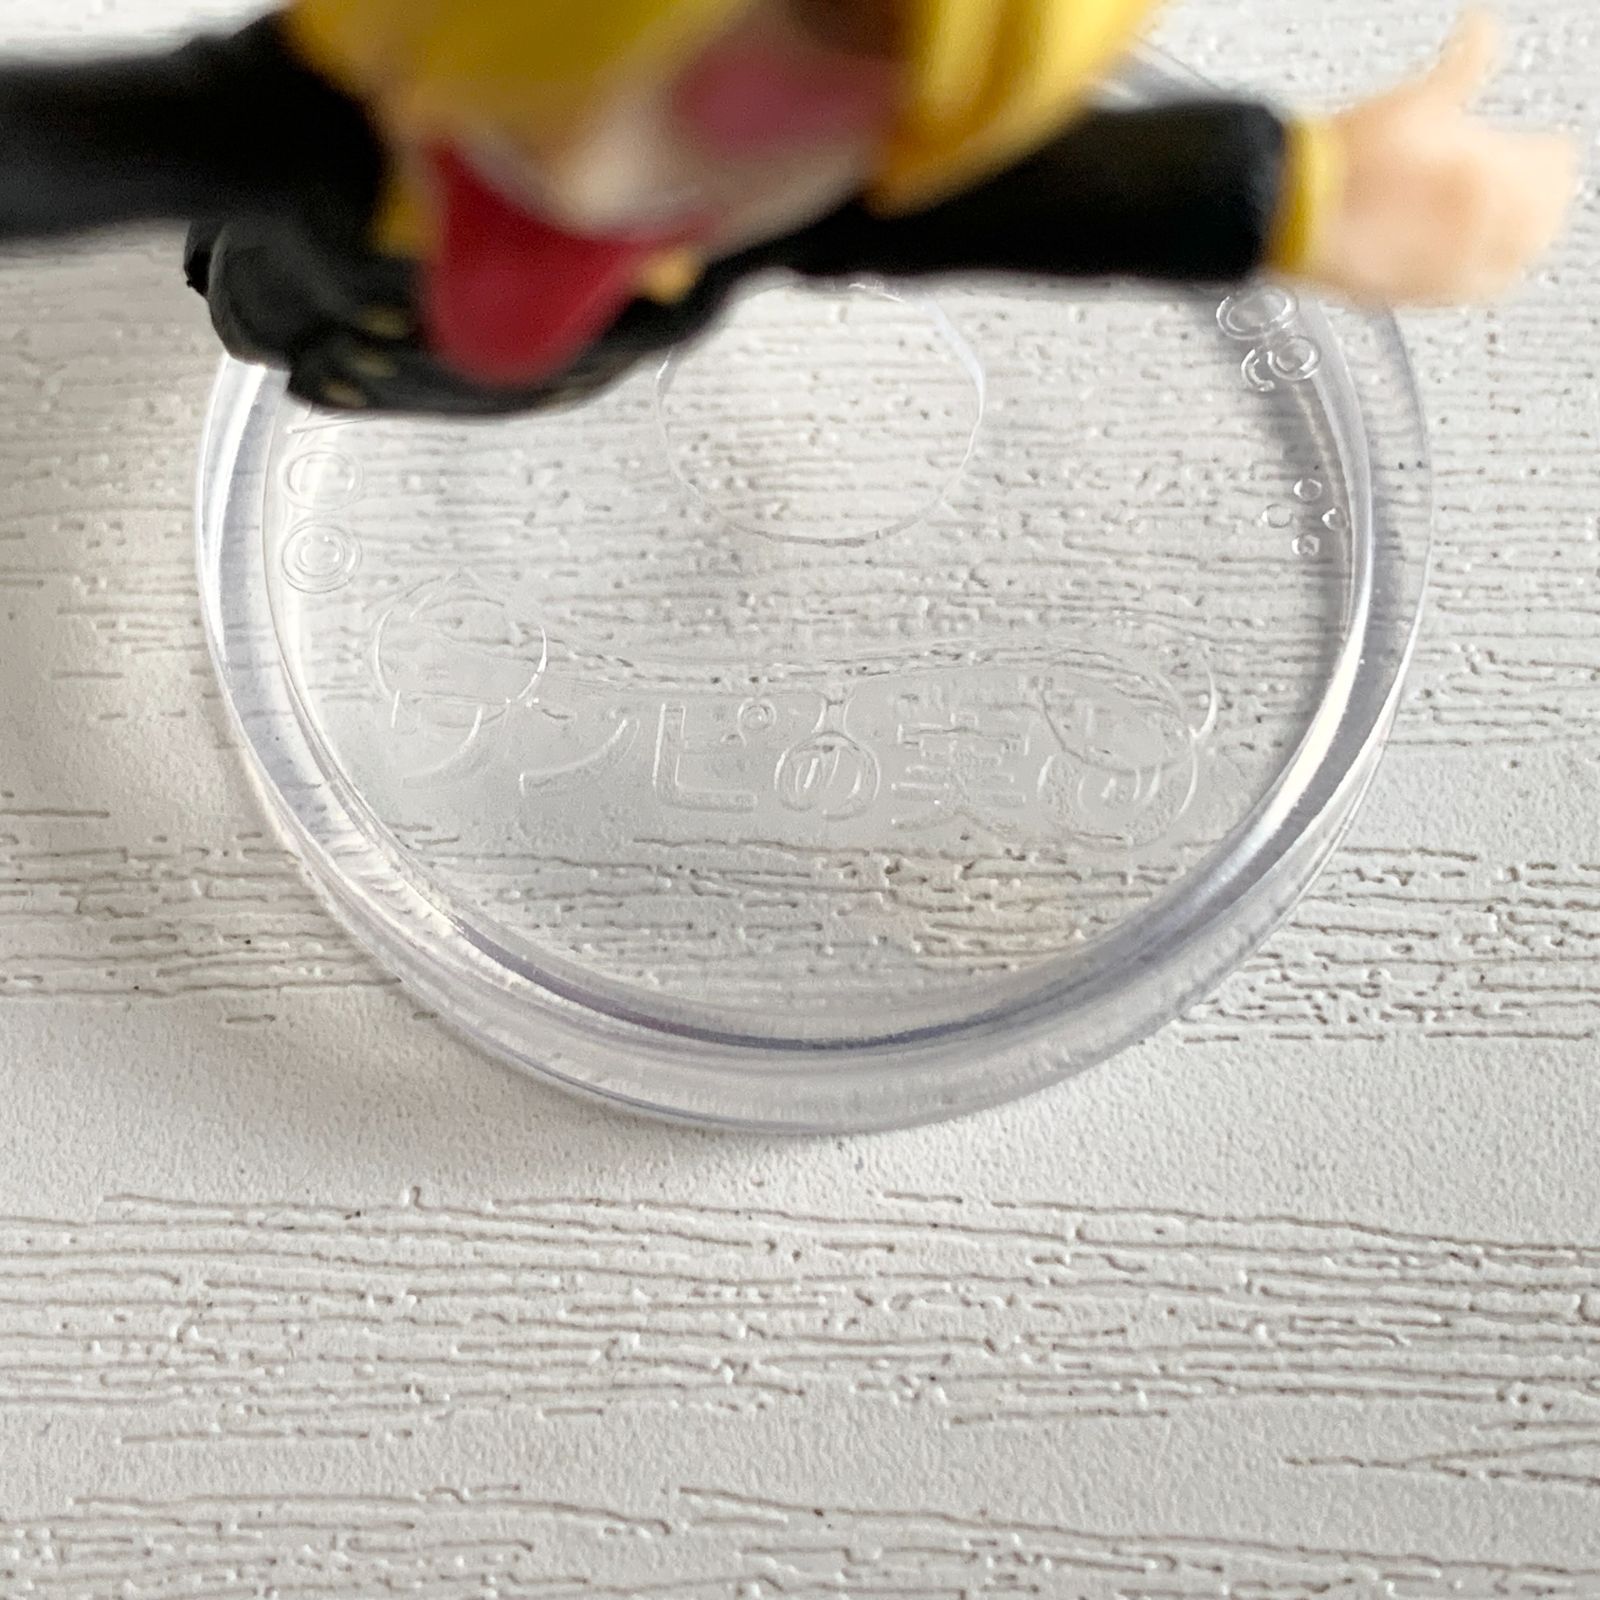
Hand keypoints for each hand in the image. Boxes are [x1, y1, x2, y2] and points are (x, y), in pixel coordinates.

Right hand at [1302, 12, 1576, 304]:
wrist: (1294, 215)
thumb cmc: (1343, 162)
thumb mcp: (1415, 97)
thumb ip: (1465, 61)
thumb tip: (1481, 27)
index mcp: (1488, 174)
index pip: (1553, 163)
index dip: (1545, 150)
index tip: (1538, 145)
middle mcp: (1479, 227)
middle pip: (1546, 213)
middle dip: (1540, 193)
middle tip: (1530, 181)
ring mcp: (1454, 266)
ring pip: (1522, 254)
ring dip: (1525, 232)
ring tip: (1516, 219)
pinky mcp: (1427, 295)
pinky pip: (1484, 288)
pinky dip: (1494, 269)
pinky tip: (1486, 256)